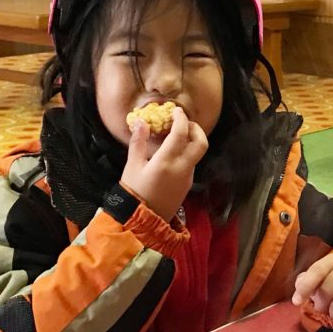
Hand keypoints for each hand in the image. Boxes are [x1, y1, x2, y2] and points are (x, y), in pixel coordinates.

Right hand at [120, 107, 207, 221]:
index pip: (181, 133)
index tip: (177, 110)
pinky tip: (174, 152)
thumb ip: (138, 142)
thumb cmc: (133, 192)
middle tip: (184, 122)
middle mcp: (182, 168)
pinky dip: (188, 152)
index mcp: (167, 161)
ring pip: (197, 153)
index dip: (181, 118)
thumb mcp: (132, 166)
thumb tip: (141, 121)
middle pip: (201, 142)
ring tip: (176, 135)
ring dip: (192, 140)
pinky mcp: (188, 184)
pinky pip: (192, 163)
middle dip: (196, 128)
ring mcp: (188, 177)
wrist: (142, 221)